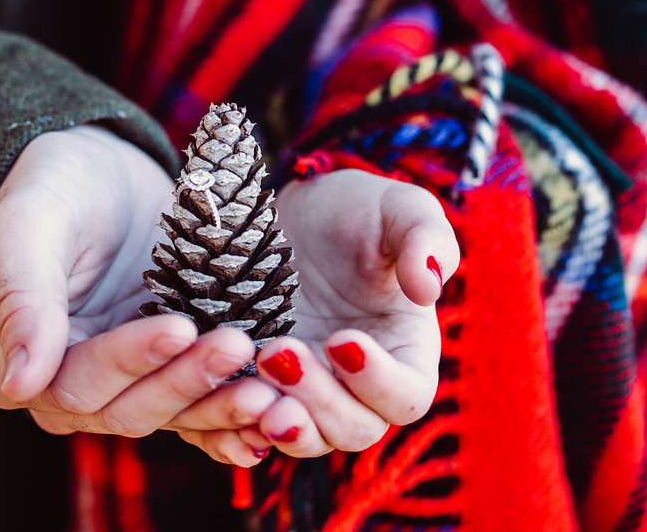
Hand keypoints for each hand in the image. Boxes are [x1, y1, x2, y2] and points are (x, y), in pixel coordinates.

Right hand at [0, 125, 273, 448]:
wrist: (103, 172)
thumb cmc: (55, 182)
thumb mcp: (29, 222)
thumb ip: (22, 297)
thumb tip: (18, 383)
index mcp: (6, 356)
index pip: (68, 382)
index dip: (125, 362)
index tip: (178, 327)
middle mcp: (58, 383)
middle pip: (121, 409)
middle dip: (183, 382)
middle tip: (237, 345)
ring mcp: (115, 382)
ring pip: (165, 415)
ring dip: (216, 407)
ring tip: (267, 389)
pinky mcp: (160, 373)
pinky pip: (194, 408)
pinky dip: (231, 415)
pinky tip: (272, 409)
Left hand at [181, 169, 457, 457]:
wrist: (287, 211)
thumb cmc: (355, 210)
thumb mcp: (396, 208)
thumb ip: (426, 239)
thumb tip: (428, 287)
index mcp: (404, 353)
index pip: (407, 397)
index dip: (379, 382)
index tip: (342, 339)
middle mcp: (358, 387)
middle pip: (352, 429)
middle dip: (318, 401)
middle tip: (277, 352)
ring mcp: (306, 392)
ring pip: (303, 437)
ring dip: (280, 421)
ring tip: (252, 381)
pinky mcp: (257, 387)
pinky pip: (250, 426)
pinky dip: (237, 423)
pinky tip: (218, 395)